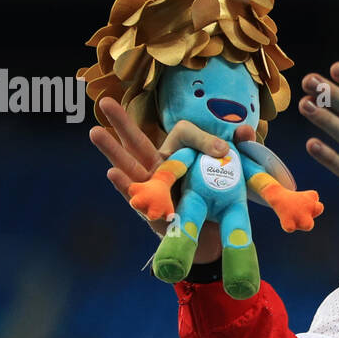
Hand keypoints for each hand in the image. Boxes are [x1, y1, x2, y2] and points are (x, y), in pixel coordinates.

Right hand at [89, 97, 256, 263]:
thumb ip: (237, 149)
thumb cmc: (216, 200)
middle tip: (103, 102)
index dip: (203, 138)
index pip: (184, 134)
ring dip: (112, 150)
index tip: (225, 149)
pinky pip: (136, 195)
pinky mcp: (150, 209)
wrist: (212, 236)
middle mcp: (161, 169)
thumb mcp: (230, 174)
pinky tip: (112, 174)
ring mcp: (152, 188)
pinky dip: (124, 185)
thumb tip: (244, 132)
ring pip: (130, 165)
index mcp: (179, 155)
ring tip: (94, 132)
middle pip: (139, 142)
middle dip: (122, 123)